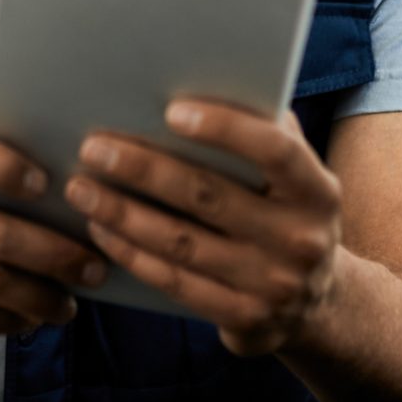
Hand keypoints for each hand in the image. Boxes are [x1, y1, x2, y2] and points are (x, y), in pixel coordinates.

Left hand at [65, 101, 344, 356]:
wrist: (319, 304)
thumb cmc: (288, 215)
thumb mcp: (295, 178)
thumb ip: (267, 134)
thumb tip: (204, 82)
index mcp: (317, 191)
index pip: (275, 151)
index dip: (225, 129)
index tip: (171, 111)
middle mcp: (300, 239)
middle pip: (210, 196)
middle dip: (144, 169)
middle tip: (94, 148)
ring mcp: (273, 285)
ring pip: (183, 244)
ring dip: (124, 214)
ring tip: (81, 188)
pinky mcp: (244, 319)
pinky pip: (177, 283)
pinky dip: (133, 255)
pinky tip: (102, 231)